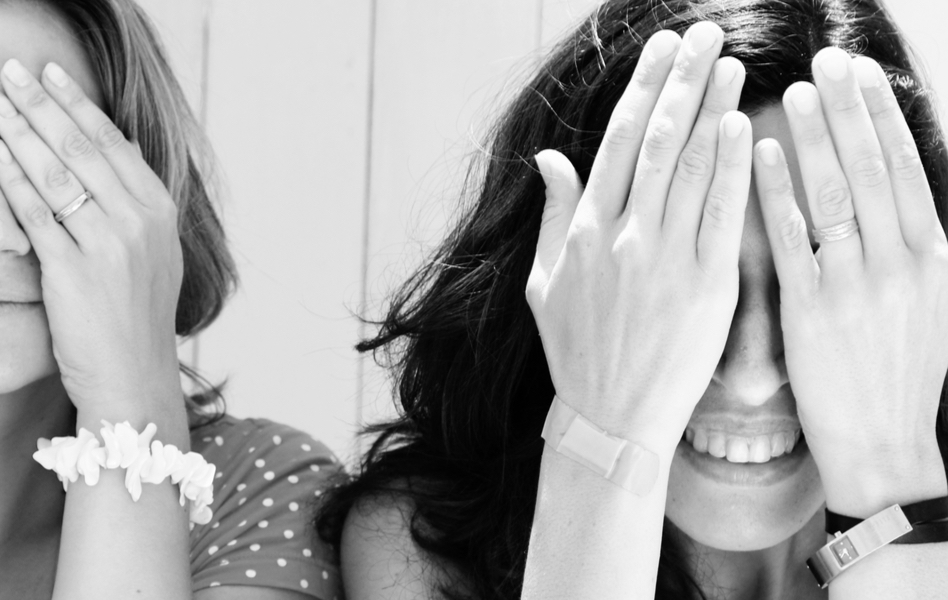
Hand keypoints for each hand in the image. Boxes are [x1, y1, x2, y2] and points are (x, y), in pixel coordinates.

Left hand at [0, 59, 183, 418]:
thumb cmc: (133, 321)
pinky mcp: (76, 272)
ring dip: (22, 133)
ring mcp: (110, 246)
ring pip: (59, 174)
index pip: (114, 142)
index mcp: (159, 212)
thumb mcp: (152, 256)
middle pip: (84, 148)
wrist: (134, 380)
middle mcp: (140, 221)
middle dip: (44, 104)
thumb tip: (109, 158)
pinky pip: (38, 216)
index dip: (78, 104)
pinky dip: (13, 182)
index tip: (49, 75)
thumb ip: (133, 207)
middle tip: (12, 74)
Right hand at [526, 22, 753, 455]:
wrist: (611, 418)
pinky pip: (720, 214)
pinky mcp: (706, 285)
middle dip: (680, 79)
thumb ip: (554, 216)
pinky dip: (731, 167)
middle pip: (658, 139)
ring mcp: (665, 259)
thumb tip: (551, 159)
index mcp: (585, 232)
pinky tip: (741, 125)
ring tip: (728, 61)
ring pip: (691, 166)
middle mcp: (624, 236)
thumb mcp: (545, 284)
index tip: (660, 49)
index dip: (642, 89)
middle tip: (700, 33)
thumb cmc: (577, 353)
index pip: (619, 142)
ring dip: (711, 107)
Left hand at [753, 48, 947, 515]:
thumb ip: (907, 243)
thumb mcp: (923, 300)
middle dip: (850, 108)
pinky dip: (779, 192)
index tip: (863, 73)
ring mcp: (857, 284)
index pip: (905, 166)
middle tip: (827, 60)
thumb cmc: (898, 371)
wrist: (884, 444)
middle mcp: (901, 260)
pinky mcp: (813, 310)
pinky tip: (766, 154)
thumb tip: (889, 188)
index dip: (882, 115)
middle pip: (872, 166)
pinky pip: (794, 238)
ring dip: (815, 136)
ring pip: (835, 193)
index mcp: (932, 254)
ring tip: (794, 90)